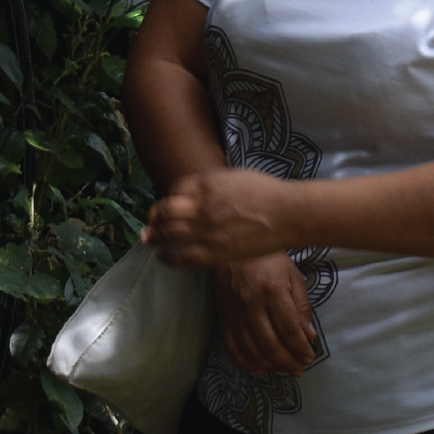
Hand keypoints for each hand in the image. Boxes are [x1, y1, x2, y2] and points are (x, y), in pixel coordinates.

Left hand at [143, 168, 294, 266]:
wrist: (287, 214)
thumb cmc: (267, 193)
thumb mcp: (236, 176)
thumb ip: (213, 183)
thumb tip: (198, 191)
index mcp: (207, 185)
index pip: (175, 189)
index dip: (169, 197)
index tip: (168, 203)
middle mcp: (201, 207)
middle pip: (166, 212)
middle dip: (154, 217)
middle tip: (149, 222)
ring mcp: (205, 231)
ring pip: (168, 234)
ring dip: (154, 236)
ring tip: (147, 239)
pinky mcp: (214, 252)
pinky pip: (182, 256)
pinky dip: (168, 256)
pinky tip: (162, 256)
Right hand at [213, 253, 317, 375]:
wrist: (234, 249)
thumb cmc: (269, 259)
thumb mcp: (293, 276)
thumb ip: (301, 306)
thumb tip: (309, 336)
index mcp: (272, 291)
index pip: (288, 329)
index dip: (299, 348)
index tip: (309, 357)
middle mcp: (251, 304)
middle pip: (269, 344)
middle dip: (287, 361)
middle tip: (299, 369)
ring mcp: (234, 313)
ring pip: (251, 350)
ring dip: (270, 365)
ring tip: (284, 370)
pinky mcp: (223, 317)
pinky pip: (231, 347)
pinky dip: (245, 362)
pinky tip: (259, 368)